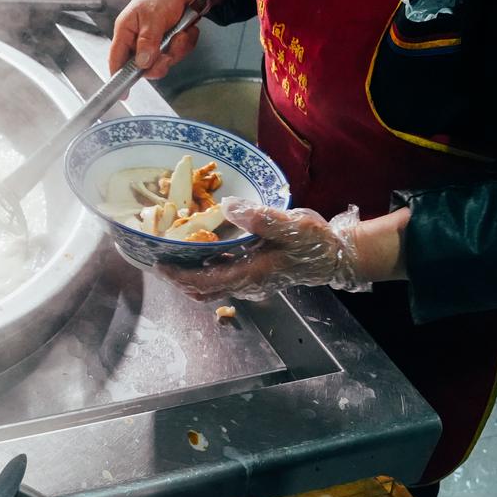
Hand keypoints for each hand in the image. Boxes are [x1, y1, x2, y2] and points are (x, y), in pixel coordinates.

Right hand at [109, 0, 220, 79]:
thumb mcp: (152, 15)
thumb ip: (147, 41)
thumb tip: (142, 63)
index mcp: (126, 31)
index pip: (117, 59)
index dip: (118, 77)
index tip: (124, 94)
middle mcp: (138, 40)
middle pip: (143, 67)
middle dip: (159, 62)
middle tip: (167, 53)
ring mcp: (155, 43)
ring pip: (164, 62)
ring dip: (176, 49)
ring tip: (180, 32)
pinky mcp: (170, 43)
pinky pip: (178, 54)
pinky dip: (186, 43)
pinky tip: (186, 30)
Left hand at [158, 198, 372, 300]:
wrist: (337, 256)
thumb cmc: (314, 241)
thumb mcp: (290, 225)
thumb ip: (259, 218)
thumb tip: (228, 207)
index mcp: (249, 274)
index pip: (205, 281)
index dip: (180, 276)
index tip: (160, 266)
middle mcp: (246, 282)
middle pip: (203, 289)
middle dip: (179, 279)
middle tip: (160, 261)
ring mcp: (250, 280)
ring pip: (211, 286)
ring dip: (191, 275)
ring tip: (173, 255)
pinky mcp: (254, 274)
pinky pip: (222, 277)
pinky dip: (205, 269)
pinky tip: (200, 251)